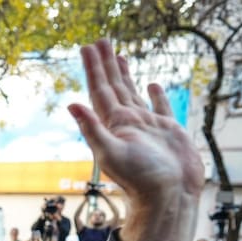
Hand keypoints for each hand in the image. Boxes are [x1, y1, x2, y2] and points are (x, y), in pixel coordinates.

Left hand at [68, 40, 202, 240]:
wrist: (170, 198)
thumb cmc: (141, 179)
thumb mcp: (112, 152)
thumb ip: (93, 128)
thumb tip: (71, 104)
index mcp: (114, 124)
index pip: (100, 90)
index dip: (93, 68)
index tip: (88, 47)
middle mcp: (128, 122)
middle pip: (114, 86)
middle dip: (106, 64)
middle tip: (100, 41)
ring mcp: (147, 126)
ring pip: (132, 93)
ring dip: (124, 75)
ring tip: (119, 56)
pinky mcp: (167, 131)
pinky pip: (159, 107)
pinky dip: (155, 94)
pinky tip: (151, 84)